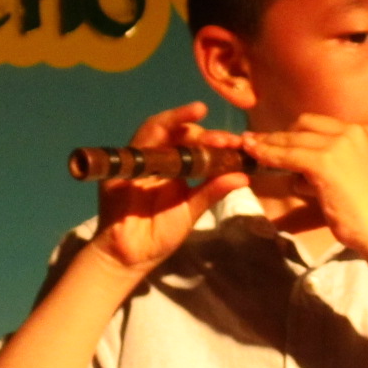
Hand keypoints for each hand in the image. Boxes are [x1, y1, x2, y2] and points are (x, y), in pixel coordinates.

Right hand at [89, 102, 248, 273]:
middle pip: (180, 133)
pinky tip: (170, 126)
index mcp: (177, 167)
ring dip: (177, 119)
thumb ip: (212, 191)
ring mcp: (140, 159)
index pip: (197, 145)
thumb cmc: (160, 234)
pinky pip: (137, 143)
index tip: (238, 143)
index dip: (217, 141)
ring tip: (199, 111)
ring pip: (157, 129)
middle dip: (203, 132)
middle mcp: (159, 158)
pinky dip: (154, 132)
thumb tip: (244, 176)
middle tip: (225, 139)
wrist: (131, 256)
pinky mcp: (122, 165)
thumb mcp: (191, 211)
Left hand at [241, 114, 367, 256]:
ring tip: (251, 148)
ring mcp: (339, 145)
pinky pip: (288, 156)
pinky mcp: (324, 162)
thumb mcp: (356, 171)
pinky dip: (269, 156)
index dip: (295, 130)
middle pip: (304, 125)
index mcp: (363, 131)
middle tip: (259, 142)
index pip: (320, 123)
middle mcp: (352, 131)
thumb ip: (334, 159)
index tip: (278, 136)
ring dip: (270, 145)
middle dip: (280, 134)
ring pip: (293, 140)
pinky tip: (256, 156)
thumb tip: (297, 160)